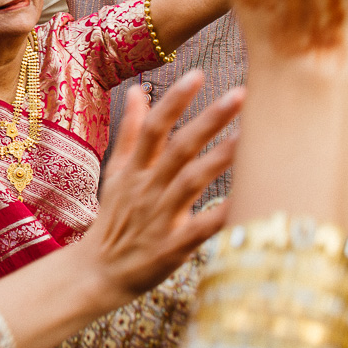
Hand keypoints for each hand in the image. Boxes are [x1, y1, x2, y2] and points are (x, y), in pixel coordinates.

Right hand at [81, 71, 241, 298]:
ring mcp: (158, 218)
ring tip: (250, 138)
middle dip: (209, 120)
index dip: (174, 100)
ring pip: (191, 182)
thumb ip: (130, 132)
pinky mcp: (170, 249)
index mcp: (134, 170)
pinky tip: (246, 202)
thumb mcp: (116, 173)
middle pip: (178, 149)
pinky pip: (199, 231)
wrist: (98, 272)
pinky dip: (221, 217)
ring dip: (220, 159)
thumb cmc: (114, 219)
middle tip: (241, 94)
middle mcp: (147, 189)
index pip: (154, 127)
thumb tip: (135, 91)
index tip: (197, 74)